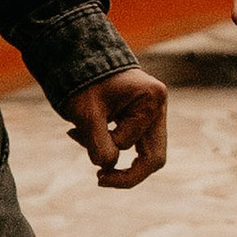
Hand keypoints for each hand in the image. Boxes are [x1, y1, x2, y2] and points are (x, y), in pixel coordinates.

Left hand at [64, 67, 167, 188]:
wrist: (79, 57)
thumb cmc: (83, 81)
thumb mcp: (86, 114)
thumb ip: (99, 144)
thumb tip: (107, 167)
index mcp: (151, 100)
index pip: (135, 147)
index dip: (111, 157)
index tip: (90, 163)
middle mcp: (158, 106)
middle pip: (154, 157)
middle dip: (127, 174)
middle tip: (100, 180)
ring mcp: (153, 111)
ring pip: (144, 152)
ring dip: (114, 154)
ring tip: (84, 142)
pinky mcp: (143, 115)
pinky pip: (134, 142)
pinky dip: (112, 145)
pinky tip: (88, 137)